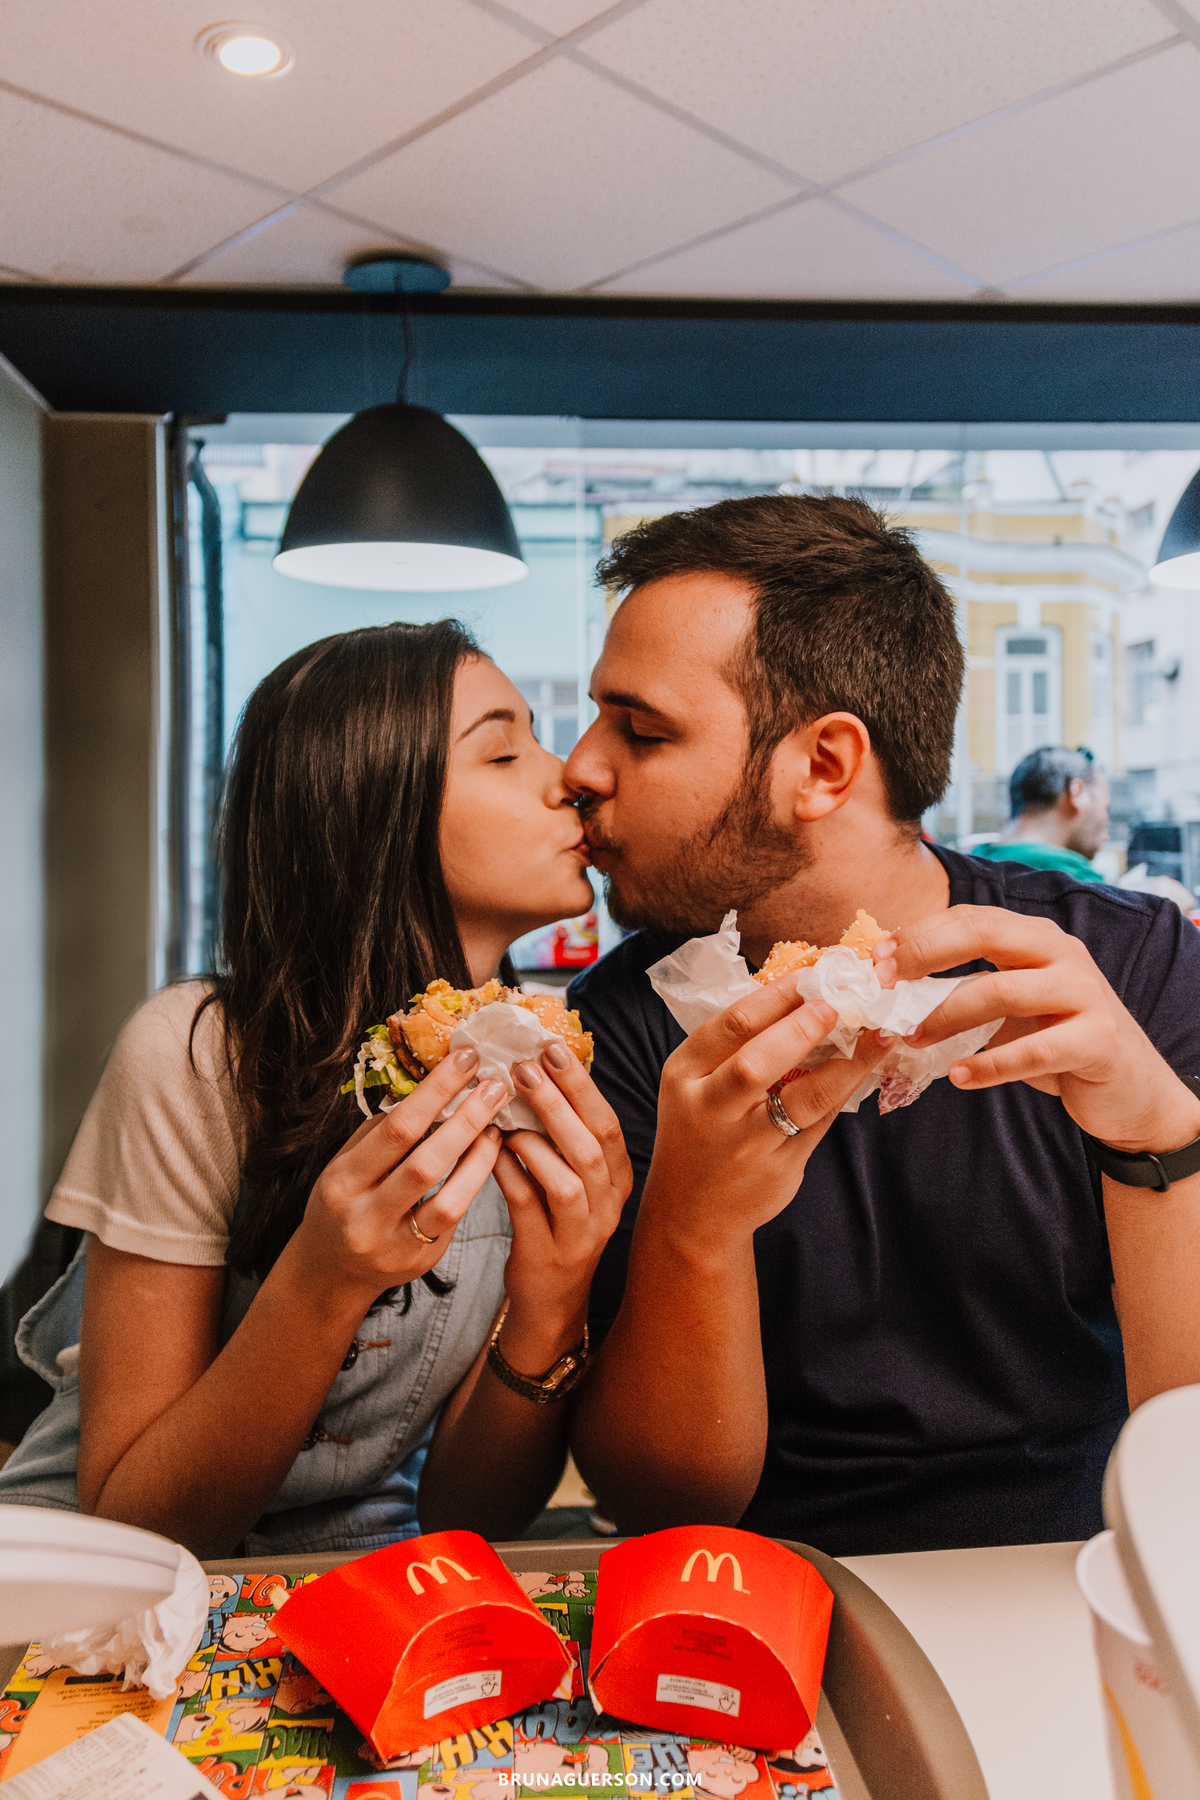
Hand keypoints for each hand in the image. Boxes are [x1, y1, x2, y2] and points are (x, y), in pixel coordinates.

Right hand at [291, 1047, 509, 1302]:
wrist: (331, 1270)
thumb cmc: (344, 1201)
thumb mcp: (347, 1163)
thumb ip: (383, 1130)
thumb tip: (431, 1084)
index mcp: (343, 1181)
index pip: (396, 1129)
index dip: (436, 1092)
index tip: (466, 1059)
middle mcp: (365, 1216)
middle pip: (425, 1164)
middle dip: (467, 1120)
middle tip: (496, 1086)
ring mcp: (394, 1245)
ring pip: (448, 1200)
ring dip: (479, 1156)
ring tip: (498, 1123)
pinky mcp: (420, 1262)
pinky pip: (454, 1219)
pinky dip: (473, 1183)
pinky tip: (488, 1156)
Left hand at [488, 1042, 631, 1368]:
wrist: (551, 1299)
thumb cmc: (554, 1223)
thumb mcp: (572, 1178)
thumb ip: (562, 1134)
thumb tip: (535, 1070)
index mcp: (617, 1177)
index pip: (607, 1122)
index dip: (580, 1084)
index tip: (550, 1047)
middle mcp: (608, 1203)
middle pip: (592, 1145)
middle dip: (559, 1102)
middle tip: (524, 1068)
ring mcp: (582, 1232)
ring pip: (568, 1180)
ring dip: (535, 1141)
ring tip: (505, 1113)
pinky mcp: (549, 1254)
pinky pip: (529, 1206)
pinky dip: (509, 1174)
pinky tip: (490, 1151)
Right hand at [642, 978, 889, 1252]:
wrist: (692, 1212)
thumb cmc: (701, 1131)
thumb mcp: (698, 1083)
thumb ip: (738, 1045)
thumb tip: (804, 994)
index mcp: (684, 1073)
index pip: (730, 1025)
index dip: (775, 995)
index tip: (813, 973)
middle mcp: (709, 1108)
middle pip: (756, 1061)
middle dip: (802, 1026)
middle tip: (840, 1000)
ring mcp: (744, 1143)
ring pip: (801, 1097)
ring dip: (845, 1062)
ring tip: (878, 1034)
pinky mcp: (778, 1167)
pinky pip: (820, 1122)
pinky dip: (845, 1091)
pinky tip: (867, 1068)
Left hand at [874, 905, 1199, 1154]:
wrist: (1130, 1089)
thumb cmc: (1057, 1041)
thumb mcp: (1013, 1005)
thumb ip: (968, 988)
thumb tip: (893, 988)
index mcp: (1037, 937)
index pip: (970, 918)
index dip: (920, 935)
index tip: (876, 960)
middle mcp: (1063, 954)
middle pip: (985, 936)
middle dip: (925, 955)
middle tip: (884, 985)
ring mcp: (1084, 994)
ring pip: (1002, 991)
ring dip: (947, 1017)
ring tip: (911, 1039)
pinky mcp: (1098, 1040)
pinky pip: (1034, 1050)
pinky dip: (990, 1065)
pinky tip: (960, 1078)